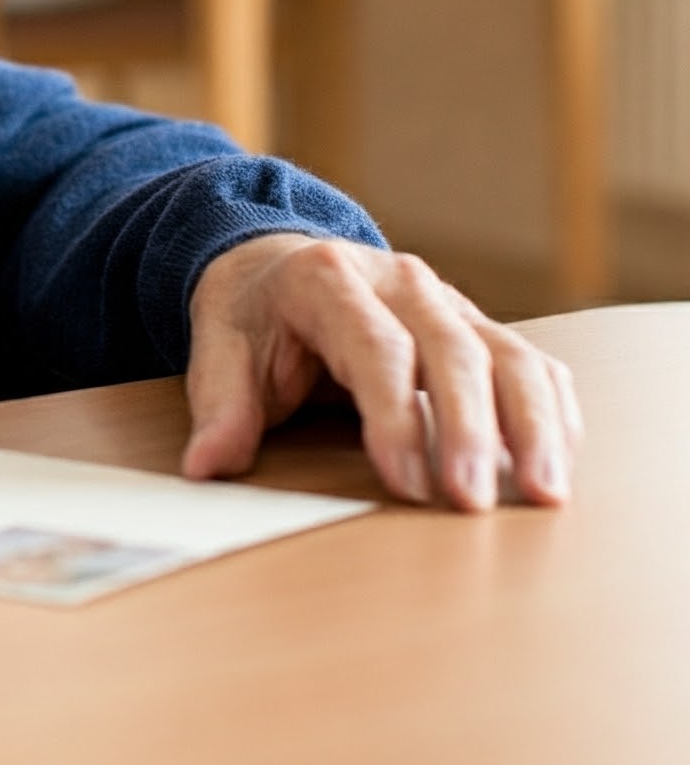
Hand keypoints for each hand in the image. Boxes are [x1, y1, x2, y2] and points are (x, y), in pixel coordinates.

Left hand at [182, 234, 581, 510]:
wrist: (273, 261)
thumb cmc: (251, 313)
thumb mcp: (218, 346)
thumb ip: (220, 404)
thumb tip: (207, 465)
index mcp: (329, 279)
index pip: (376, 347)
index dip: (395, 416)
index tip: (407, 483)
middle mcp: (399, 281)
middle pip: (453, 351)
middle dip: (468, 431)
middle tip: (471, 503)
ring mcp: (446, 300)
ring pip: (509, 355)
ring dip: (533, 426)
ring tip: (545, 494)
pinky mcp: (476, 325)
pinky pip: (531, 364)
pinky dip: (552, 412)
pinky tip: (557, 463)